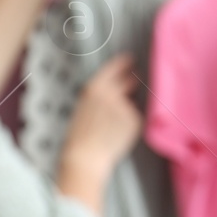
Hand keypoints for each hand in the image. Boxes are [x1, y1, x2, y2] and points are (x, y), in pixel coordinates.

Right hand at [58, 54, 141, 213]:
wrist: (85, 156)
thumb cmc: (81, 133)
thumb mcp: (85, 104)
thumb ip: (102, 92)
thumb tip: (122, 86)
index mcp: (95, 87)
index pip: (115, 66)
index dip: (125, 63)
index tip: (131, 60)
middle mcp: (112, 93)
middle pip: (130, 79)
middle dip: (133, 81)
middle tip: (133, 85)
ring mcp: (125, 106)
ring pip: (133, 101)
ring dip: (129, 106)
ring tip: (113, 124)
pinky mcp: (135, 120)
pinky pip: (136, 117)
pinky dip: (131, 123)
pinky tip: (118, 133)